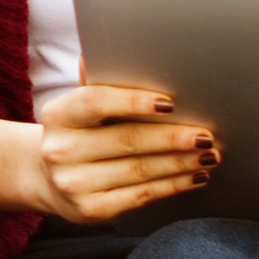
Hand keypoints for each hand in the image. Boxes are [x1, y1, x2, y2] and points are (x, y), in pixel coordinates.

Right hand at [28, 85, 217, 224]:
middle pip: (127, 139)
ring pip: (140, 170)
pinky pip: (141, 195)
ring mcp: (74, 183)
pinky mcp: (91, 209)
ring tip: (209, 155)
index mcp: (58, 115)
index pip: (96, 101)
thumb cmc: (78, 133)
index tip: (170, 102)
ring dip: (181, 162)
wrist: (49, 179)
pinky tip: (193, 176)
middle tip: (206, 135)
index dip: (133, 101)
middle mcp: (60, 150)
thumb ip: (99, 82)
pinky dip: (173, 185)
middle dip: (173, 137)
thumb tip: (120, 49)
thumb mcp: (78, 106)